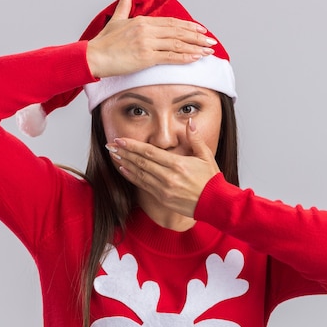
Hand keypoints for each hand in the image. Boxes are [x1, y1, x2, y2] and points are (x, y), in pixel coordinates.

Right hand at [86, 0, 216, 78]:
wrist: (93, 56)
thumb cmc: (103, 42)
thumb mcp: (116, 19)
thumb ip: (124, 4)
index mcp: (142, 21)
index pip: (172, 22)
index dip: (188, 26)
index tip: (200, 30)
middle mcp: (147, 30)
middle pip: (178, 32)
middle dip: (197, 37)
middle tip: (211, 41)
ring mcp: (147, 43)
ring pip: (177, 44)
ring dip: (195, 48)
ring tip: (208, 51)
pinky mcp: (146, 57)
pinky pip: (170, 57)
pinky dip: (184, 57)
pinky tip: (195, 58)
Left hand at [106, 118, 220, 217]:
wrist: (215, 204)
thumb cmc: (211, 180)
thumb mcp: (206, 156)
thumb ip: (195, 138)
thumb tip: (190, 122)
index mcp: (177, 164)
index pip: (149, 152)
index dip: (132, 145)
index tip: (120, 140)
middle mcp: (168, 177)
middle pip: (140, 162)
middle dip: (123, 152)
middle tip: (110, 145)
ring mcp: (164, 189)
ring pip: (139, 174)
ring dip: (125, 163)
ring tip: (114, 155)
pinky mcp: (162, 198)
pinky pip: (143, 185)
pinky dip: (132, 176)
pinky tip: (124, 169)